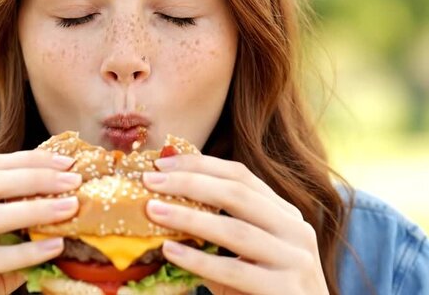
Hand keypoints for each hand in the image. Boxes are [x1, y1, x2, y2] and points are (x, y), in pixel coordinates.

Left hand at [142, 155, 328, 294]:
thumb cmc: (262, 290)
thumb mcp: (245, 252)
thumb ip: (219, 227)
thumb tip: (163, 201)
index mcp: (284, 213)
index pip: (240, 175)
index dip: (198, 165)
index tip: (161, 162)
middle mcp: (295, 230)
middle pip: (237, 194)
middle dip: (189, 182)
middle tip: (150, 180)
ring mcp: (295, 260)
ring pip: (235, 230)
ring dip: (189, 217)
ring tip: (153, 210)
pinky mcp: (285, 290)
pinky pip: (235, 271)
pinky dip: (199, 261)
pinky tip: (170, 251)